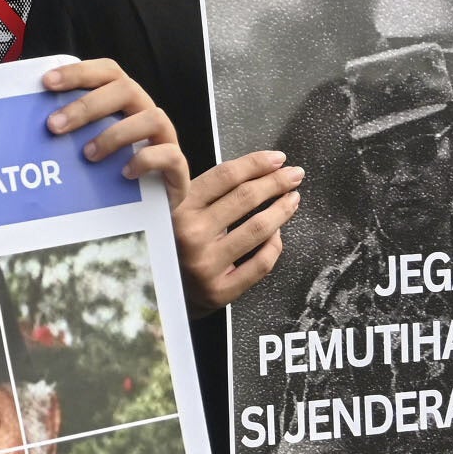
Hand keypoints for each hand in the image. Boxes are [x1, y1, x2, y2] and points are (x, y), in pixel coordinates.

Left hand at [42, 58, 183, 191]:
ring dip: (115, 134)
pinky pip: (168, 155)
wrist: (146, 208)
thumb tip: (31, 123)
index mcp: (125, 100)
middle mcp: (146, 111)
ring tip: (88, 155)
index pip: (107, 72)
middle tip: (54, 126)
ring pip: (151, 118)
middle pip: (126, 89)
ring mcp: (165, 137)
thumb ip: (70, 130)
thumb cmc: (112, 171)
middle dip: (87, 105)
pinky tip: (123, 173)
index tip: (47, 83)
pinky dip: (144, 160)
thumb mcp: (88, 144)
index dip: (79, 72)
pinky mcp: (178, 166)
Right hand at [171, 150, 302, 313]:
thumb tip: (255, 168)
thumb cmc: (173, 244)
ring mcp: (205, 264)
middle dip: (276, 182)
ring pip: (259, 228)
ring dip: (282, 209)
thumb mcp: (174, 211)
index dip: (256, 163)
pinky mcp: (219, 290)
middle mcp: (189, 234)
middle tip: (294, 174)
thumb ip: (202, 190)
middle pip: (245, 198)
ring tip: (292, 199)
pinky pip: (261, 263)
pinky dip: (275, 245)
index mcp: (177, 208)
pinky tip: (277, 235)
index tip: (277, 159)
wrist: (158, 295)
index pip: (225, 176)